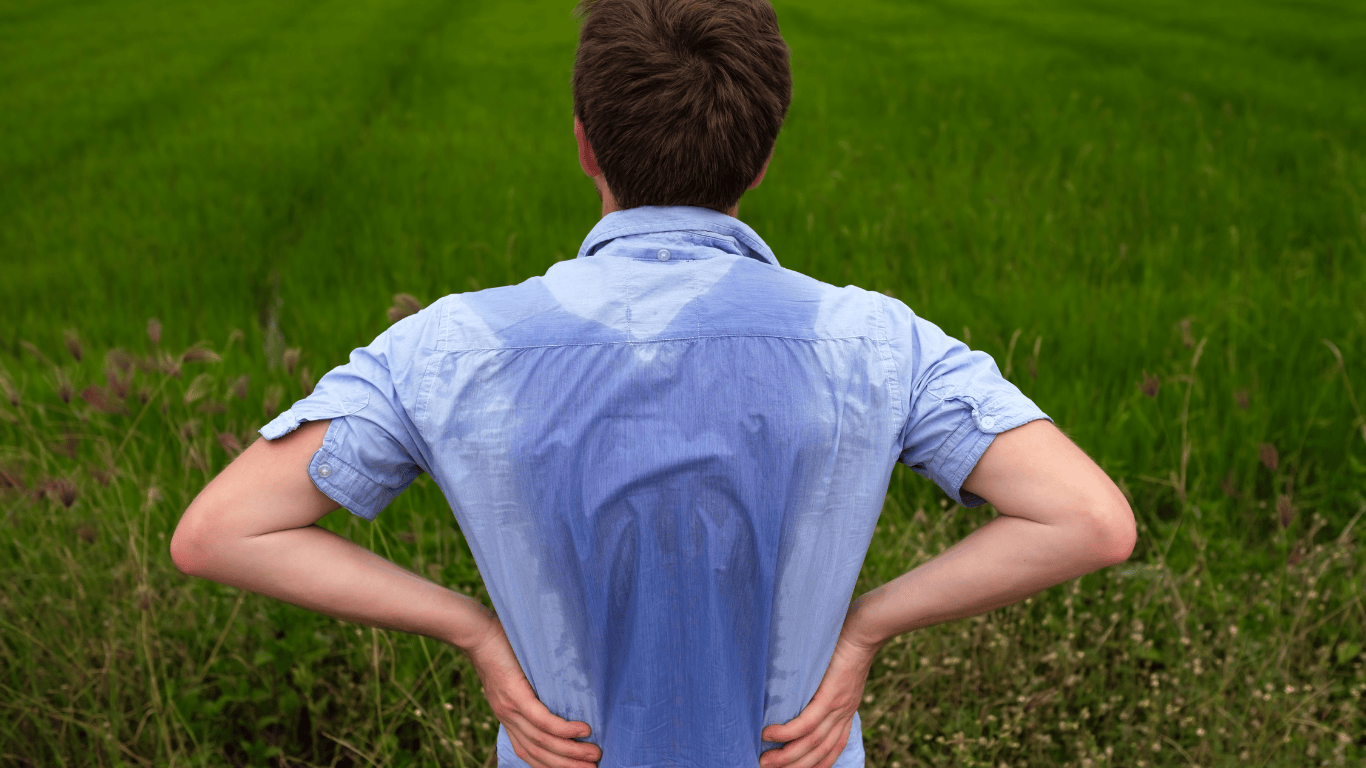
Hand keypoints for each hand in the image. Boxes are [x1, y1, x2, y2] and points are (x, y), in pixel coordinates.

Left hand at [467, 616, 601, 767]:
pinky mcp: (516, 695)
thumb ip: (529, 693)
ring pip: (543, 741)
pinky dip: (564, 730)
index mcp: (508, 718)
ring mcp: (511, 709)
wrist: (476, 634)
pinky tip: (583, 731)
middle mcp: (508, 719)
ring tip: (594, 755)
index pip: (529, 753)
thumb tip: (558, 695)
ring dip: (571, 752)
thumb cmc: (499, 649)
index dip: (552, 765)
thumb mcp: (513, 678)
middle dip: (568, 765)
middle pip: (539, 753)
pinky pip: (542, 720)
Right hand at [759, 630, 878, 767]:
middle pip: (820, 753)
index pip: (833, 748)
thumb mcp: (839, 671)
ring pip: (811, 743)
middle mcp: (843, 714)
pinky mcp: (830, 695)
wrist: (866, 630)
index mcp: (846, 710)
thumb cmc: (847, 642)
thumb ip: (825, 684)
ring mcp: (838, 706)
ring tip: (765, 762)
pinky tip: (769, 735)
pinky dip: (787, 733)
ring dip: (786, 757)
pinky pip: (806, 722)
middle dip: (794, 766)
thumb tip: (804, 685)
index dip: (816, 764)